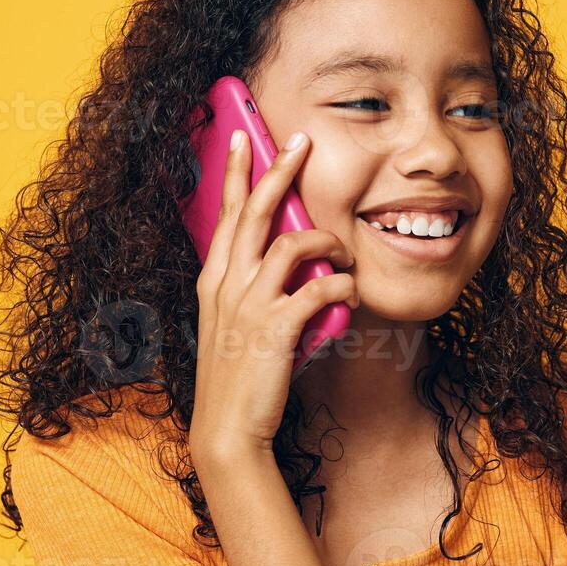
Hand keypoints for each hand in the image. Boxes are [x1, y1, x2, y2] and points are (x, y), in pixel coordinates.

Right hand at [188, 128, 356, 468]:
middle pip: (255, 211)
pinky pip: (318, 288)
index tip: (242, 136)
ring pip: (292, 243)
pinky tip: (351, 294)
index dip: (238, 172)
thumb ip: (253, 291)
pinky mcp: (276, 327)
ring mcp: (249, 304)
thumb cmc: (237, 378)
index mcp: (214, 280)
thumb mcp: (234, 325)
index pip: (226, 213)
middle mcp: (227, 284)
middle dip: (279, 170)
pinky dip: (342, 286)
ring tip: (344, 251)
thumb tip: (290, 268)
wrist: (228, 429)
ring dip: (327, 241)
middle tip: (300, 140)